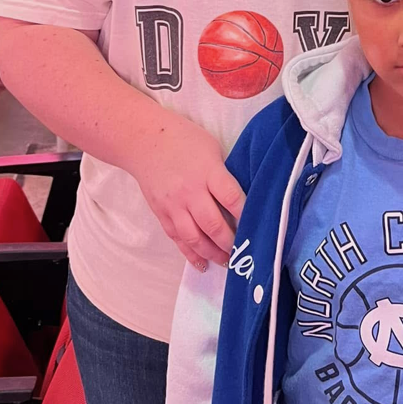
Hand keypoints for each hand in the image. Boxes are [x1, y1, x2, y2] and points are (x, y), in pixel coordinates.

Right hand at [130, 118, 245, 266]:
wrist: (145, 140)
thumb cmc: (185, 140)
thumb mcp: (212, 149)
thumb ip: (224, 175)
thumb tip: (240, 201)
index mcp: (207, 172)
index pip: (231, 198)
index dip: (246, 214)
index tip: (257, 226)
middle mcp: (190, 192)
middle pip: (213, 224)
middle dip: (230, 242)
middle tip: (245, 251)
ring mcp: (173, 205)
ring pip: (194, 238)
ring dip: (212, 253)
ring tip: (227, 261)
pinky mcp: (161, 214)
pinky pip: (178, 239)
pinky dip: (190, 254)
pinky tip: (202, 263)